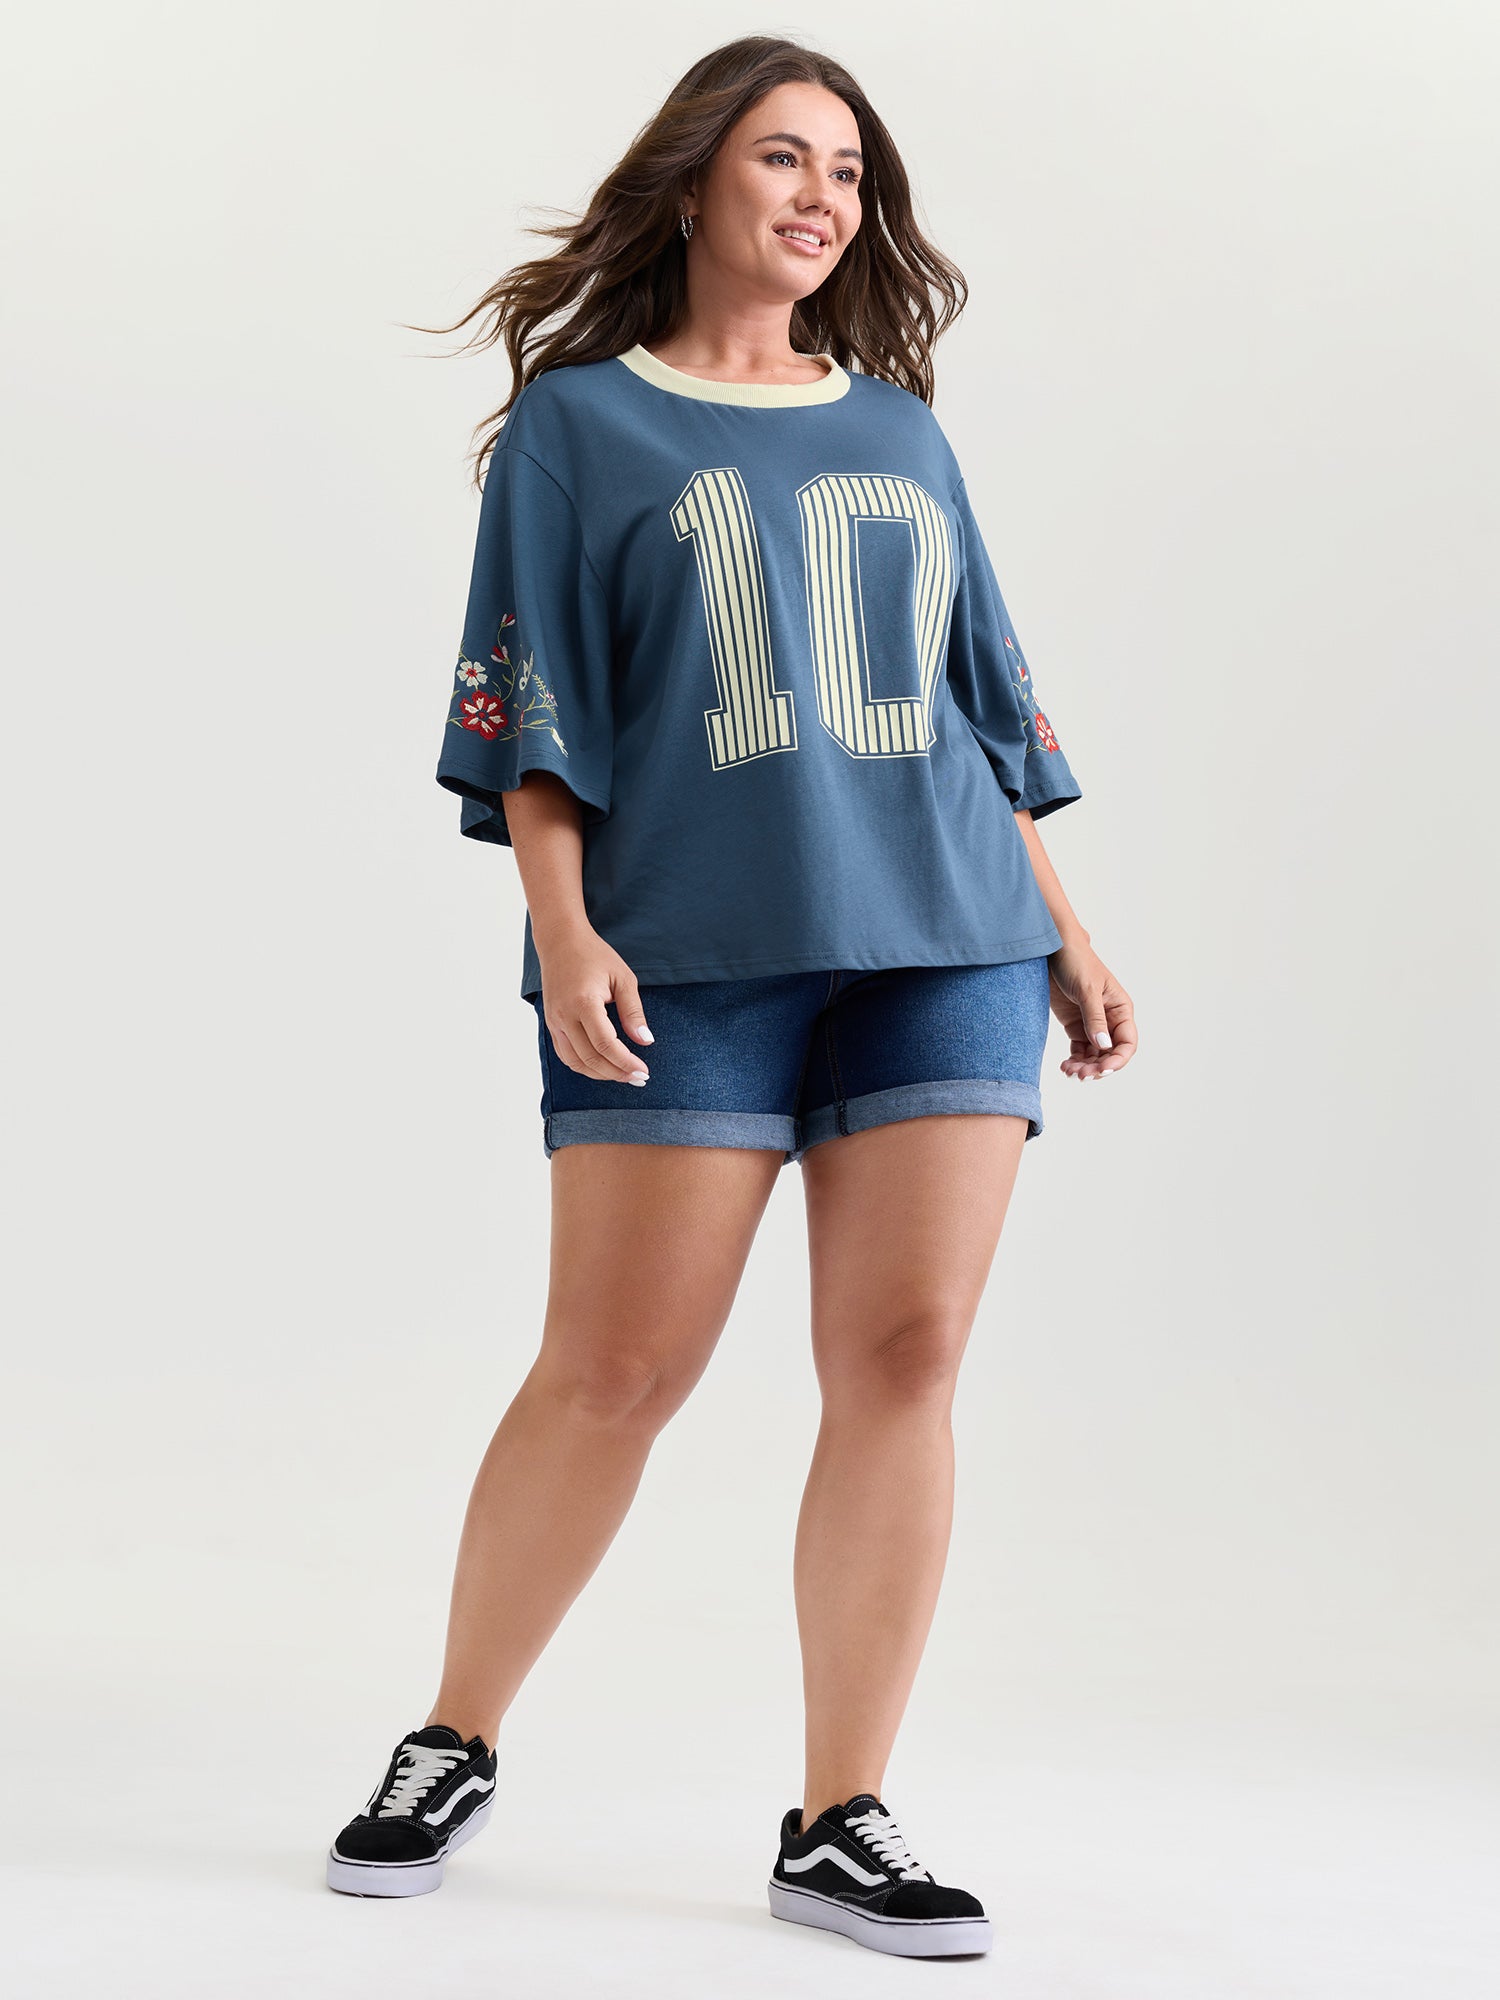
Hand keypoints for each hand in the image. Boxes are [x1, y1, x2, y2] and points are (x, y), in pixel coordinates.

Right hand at [535, 925, 654, 1084]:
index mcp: (583, 1002)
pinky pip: (566, 1055)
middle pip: (590, 1058)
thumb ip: (633, 1011)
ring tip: (623, 1075)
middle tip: (638, 1078)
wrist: (561, 942)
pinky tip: (603, 1067)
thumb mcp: (622, 978)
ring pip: (575, 1062)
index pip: (605, 1044)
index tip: (643, 1071)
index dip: (625, 1062)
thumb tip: (645, 1041)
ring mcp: (554, 1021)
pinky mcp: (551, 1024)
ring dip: (601, 1074)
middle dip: (616, 1073)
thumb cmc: (595, 956)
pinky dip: (585, 1066)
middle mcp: (564, 1015)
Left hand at [1047, 938, 1135, 1080]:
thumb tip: (1104, 1047)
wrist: (1051, 949)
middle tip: (1081, 1075)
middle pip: (1110, 1053)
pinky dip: (1074, 1061)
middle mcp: (1109, 1019)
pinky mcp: (1075, 1026)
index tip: (1102, 1070)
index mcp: (1120, 1009)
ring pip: (1094, 1055)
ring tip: (1070, 1071)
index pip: (1127, 1042)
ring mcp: (1092, 1024)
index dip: (1118, 1060)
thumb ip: (1095, 1018)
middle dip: (1098, 1067)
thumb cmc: (1075, 961)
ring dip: (1085, 1067)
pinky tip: (1065, 1066)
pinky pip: (1079, 1050)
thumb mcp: (1087, 989)